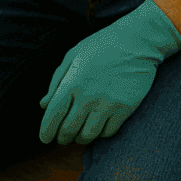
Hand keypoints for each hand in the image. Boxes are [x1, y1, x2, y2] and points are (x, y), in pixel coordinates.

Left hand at [39, 0, 180, 144]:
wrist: (137, 42)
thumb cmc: (101, 46)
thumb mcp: (73, 56)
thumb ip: (56, 81)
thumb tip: (43, 105)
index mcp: (72, 83)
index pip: (53, 116)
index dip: (46, 132)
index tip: (45, 139)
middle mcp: (88, 97)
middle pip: (68, 131)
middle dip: (62, 138)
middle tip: (63, 138)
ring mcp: (107, 104)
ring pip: (88, 136)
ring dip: (81, 138)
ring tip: (81, 133)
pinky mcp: (124, 109)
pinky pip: (108, 133)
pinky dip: (101, 133)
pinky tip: (99, 126)